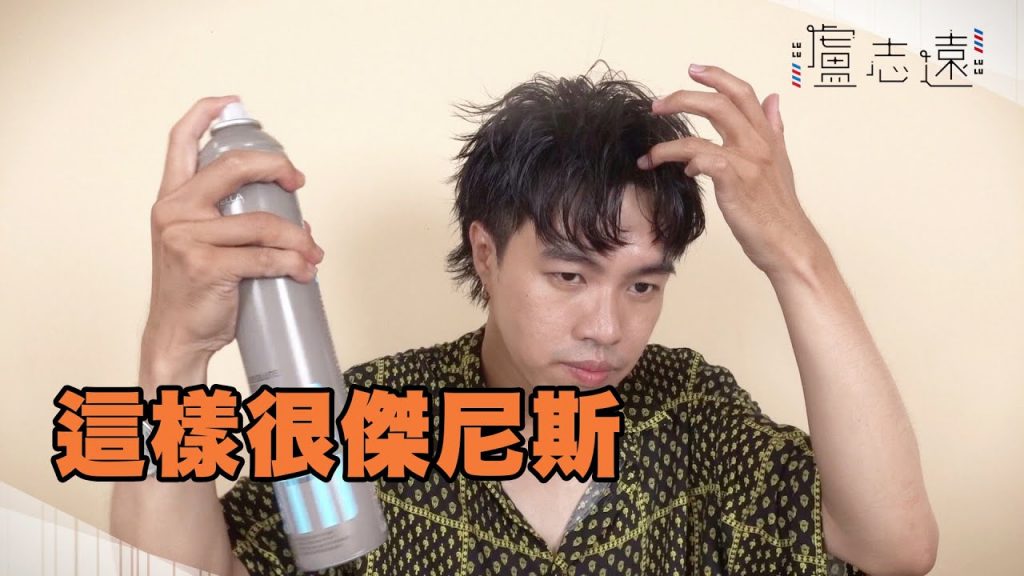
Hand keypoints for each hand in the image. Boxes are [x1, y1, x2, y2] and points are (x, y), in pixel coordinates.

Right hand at [144, 96, 323, 364]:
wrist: (177, 336)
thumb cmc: (196, 292)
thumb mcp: (203, 245)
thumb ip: (235, 223)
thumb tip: (297, 223)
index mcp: (172, 199)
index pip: (180, 141)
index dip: (206, 114)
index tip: (233, 103)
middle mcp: (174, 211)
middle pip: (233, 166)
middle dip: (276, 167)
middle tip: (297, 181)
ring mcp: (187, 238)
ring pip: (263, 222)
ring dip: (298, 238)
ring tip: (311, 253)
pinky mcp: (206, 265)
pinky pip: (265, 256)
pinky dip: (292, 263)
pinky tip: (302, 271)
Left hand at [638, 64, 824, 279]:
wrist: (790, 244)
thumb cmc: (779, 209)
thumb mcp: (781, 162)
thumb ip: (774, 129)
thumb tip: (774, 99)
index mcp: (767, 136)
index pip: (743, 93)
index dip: (717, 76)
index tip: (694, 70)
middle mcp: (759, 143)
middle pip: (719, 103)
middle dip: (683, 98)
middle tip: (658, 104)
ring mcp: (748, 161)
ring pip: (703, 132)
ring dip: (669, 141)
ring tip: (651, 153)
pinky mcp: (735, 182)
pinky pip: (702, 159)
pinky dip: (685, 161)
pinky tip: (682, 173)